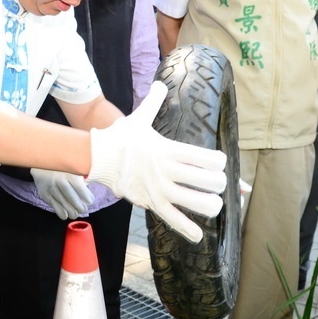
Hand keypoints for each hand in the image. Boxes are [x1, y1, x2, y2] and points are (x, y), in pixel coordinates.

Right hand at [31, 168, 93, 219]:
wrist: (42, 165)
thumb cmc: (63, 170)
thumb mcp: (72, 170)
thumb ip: (81, 181)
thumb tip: (89, 197)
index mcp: (70, 173)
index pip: (80, 187)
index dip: (86, 197)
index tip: (90, 202)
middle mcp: (60, 180)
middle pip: (71, 196)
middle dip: (79, 206)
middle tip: (83, 210)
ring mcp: (51, 187)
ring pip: (62, 202)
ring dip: (70, 211)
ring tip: (75, 215)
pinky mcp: (44, 193)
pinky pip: (53, 204)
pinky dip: (60, 212)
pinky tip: (65, 215)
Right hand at [88, 81, 225, 242]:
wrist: (98, 157)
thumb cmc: (121, 137)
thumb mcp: (139, 117)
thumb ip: (154, 101)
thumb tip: (158, 83)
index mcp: (170, 149)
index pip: (208, 158)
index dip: (219, 162)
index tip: (217, 163)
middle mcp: (169, 170)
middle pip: (210, 181)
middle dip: (219, 184)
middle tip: (216, 183)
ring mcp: (160, 189)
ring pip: (198, 202)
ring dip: (210, 205)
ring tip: (213, 204)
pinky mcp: (151, 203)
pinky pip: (173, 219)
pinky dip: (188, 229)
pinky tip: (199, 235)